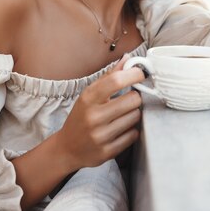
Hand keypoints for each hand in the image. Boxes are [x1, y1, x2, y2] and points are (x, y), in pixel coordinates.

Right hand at [57, 56, 144, 171]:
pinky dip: (132, 130)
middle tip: (131, 98)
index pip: (116, 80)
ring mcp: (100, 136)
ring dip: (134, 113)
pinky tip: (122, 128)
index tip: (142, 72)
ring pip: (135, 117)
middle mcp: (93, 116)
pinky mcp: (107, 152)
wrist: (67, 148)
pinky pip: (133, 135)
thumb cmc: (81, 116)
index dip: (134, 74)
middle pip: (132, 99)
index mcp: (88, 98)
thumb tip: (128, 58)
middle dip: (136, 97)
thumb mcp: (89, 94)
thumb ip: (109, 76)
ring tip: (125, 114)